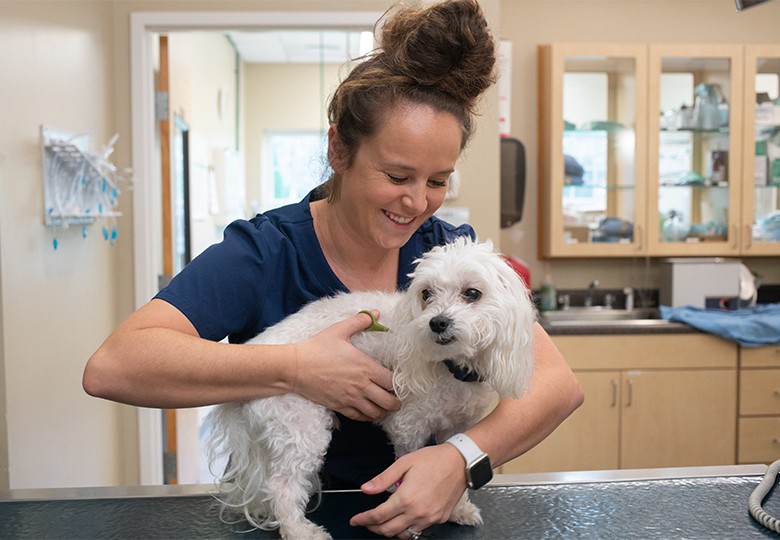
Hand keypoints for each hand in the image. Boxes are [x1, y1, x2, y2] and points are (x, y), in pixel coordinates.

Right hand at [291, 311, 400, 420]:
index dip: (399, 383)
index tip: (399, 381)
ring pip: (376, 412)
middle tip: (398, 398)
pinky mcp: (340, 407)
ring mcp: (351, 398)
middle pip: (388, 401)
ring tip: (386, 406)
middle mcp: (361, 385)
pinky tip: (370, 411)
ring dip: (384, 411)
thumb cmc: (317, 348)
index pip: (392, 381)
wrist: (295, 367)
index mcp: (365, 367)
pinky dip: (368, 417)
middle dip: (396, 401)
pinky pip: (360, 417)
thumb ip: (360, 321)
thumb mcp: (339, 330)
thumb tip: (376, 313)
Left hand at [349, 444, 466, 537]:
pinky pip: (418, 531)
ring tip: (383, 522)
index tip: (355, 520)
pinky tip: (403, 520)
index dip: (364, 519)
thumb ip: (383, 479)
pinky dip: (407, 529)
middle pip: (388, 530)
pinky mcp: (439, 519)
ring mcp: (429, 518)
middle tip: (366, 522)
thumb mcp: (404, 463)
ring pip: (404, 535)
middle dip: (373, 528)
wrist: (461, 462)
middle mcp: (417, 512)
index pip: (378, 516)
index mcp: (406, 498)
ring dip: (390, 531)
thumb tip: (365, 489)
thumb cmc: (433, 460)